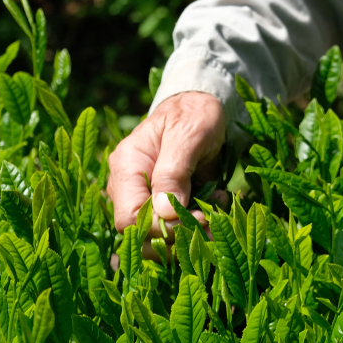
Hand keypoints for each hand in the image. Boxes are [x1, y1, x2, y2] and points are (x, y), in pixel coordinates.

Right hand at [106, 92, 224, 248]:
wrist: (201, 107)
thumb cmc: (193, 114)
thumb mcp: (188, 135)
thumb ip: (174, 171)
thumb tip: (164, 212)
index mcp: (126, 167)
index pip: (129, 219)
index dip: (161, 229)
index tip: (196, 218)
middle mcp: (129, 187)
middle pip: (142, 234)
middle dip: (179, 235)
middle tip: (210, 219)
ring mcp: (145, 196)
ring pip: (160, 235)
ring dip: (193, 232)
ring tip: (217, 210)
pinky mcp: (165, 202)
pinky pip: (177, 226)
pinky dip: (199, 223)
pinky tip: (216, 202)